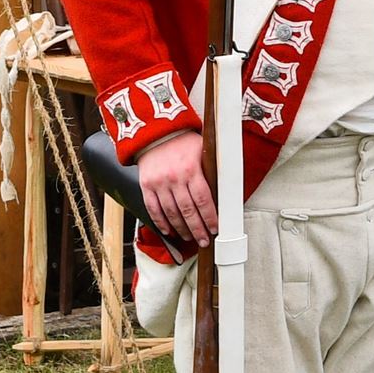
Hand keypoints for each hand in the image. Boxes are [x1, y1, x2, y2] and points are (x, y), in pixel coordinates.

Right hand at [138, 128, 216, 248]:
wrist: (155, 132)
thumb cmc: (182, 141)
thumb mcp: (202, 150)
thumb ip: (211, 170)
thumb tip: (227, 190)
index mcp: (191, 169)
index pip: (203, 200)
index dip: (210, 218)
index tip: (215, 228)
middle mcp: (174, 177)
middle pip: (188, 211)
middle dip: (197, 229)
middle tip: (204, 240)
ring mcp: (158, 183)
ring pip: (171, 213)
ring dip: (181, 229)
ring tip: (189, 237)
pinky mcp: (146, 185)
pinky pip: (153, 209)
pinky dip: (161, 223)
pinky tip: (169, 231)